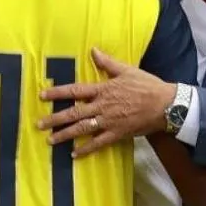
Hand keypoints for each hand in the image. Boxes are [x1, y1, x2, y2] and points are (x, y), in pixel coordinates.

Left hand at [38, 48, 175, 157]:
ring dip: (65, 135)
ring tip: (50, 140)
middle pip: (74, 113)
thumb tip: (93, 50)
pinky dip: (86, 149)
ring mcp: (109, 121)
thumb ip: (107, 62)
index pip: (75, 90)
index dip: (58, 93)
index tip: (42, 95)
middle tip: (39, 124)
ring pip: (83, 129)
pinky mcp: (117, 134)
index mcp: (103, 89)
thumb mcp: (127, 70)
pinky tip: (74, 154)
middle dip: (55, 118)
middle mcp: (102, 106)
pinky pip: (98, 143)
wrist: (166, 104)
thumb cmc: (147, 85)